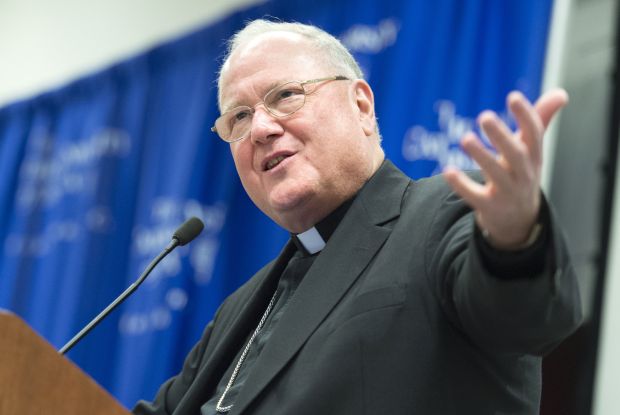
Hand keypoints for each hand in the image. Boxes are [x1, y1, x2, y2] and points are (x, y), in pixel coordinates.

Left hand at [443, 89, 568, 249]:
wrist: (519, 221)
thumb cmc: (522, 174)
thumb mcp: (532, 151)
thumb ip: (541, 120)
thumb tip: (561, 92)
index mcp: (534, 158)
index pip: (534, 135)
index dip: (526, 116)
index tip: (513, 96)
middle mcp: (524, 175)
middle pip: (516, 155)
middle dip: (501, 136)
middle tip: (484, 116)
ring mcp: (507, 193)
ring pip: (496, 175)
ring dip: (481, 156)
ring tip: (465, 138)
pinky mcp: (489, 208)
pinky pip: (474, 196)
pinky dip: (461, 184)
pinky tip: (447, 170)